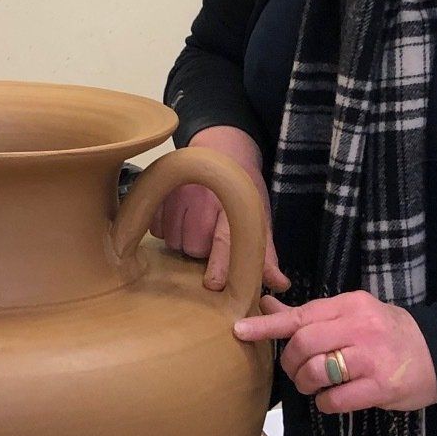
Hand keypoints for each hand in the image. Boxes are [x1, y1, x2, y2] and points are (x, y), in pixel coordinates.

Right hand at [149, 125, 289, 294]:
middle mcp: (203, 198)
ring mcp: (178, 193)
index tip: (213, 284)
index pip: (224, 240)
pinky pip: (156, 229)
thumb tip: (280, 284)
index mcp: (234, 206)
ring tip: (195, 225)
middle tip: (210, 236)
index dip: (219, 264)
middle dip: (201, 251)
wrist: (220, 151)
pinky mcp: (159, 192)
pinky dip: (166, 230)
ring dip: (183, 242)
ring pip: (173, 241)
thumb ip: (265, 252)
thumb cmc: (242, 190)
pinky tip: (179, 218)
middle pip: (193, 248)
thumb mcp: (258, 216)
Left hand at [233, 290, 436, 413]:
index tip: (240, 331)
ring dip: (306, 385)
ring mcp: (370, 358)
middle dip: (290, 364)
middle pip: (302, 345)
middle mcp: (359, 327)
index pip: (300, 315)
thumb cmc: (390, 333)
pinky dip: (326, 403)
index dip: (267, 325)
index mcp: (350, 305)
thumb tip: (267, 305)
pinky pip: (335, 400)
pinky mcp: (380, 386)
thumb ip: (312, 315)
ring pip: (315, 373)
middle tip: (297, 371)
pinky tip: (336, 399)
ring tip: (316, 386)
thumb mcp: (354, 314)